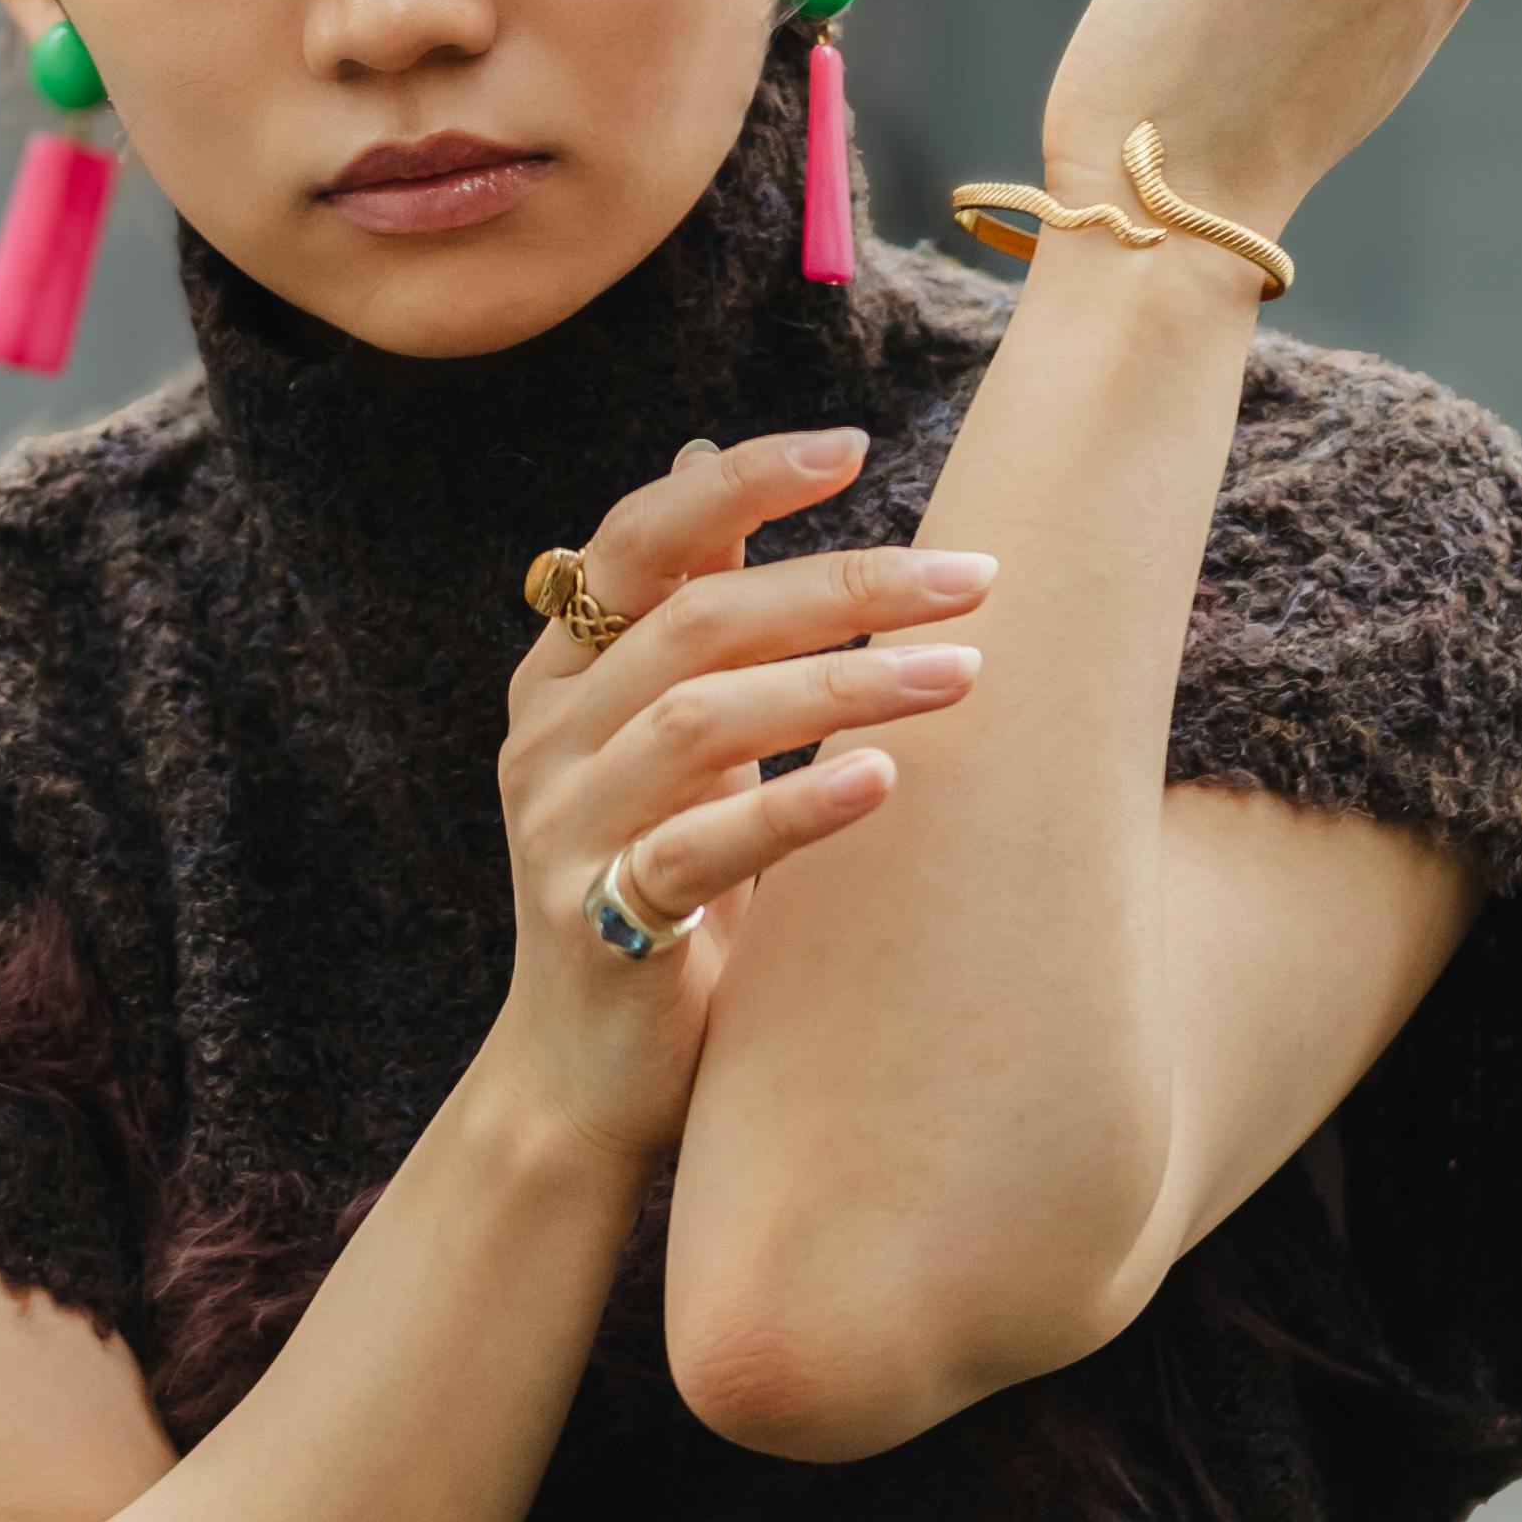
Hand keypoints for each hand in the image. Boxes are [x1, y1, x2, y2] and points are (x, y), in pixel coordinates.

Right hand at [484, 428, 994, 1169]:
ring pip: (700, 719)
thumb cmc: (658, 886)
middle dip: (845, 585)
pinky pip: (696, 850)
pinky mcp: (594, 921)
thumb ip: (685, 610)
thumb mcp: (670, 737)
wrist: (586, 1075)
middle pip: (696, 620)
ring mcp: (559, 827)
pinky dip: (794, 809)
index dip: (737, 482)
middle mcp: (545, 736)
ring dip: (845, 686)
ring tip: (965, 672)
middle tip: (976, 578)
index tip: (852, 446)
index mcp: (560, 675)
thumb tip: (702, 452)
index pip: (637, 539)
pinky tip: (884, 782)